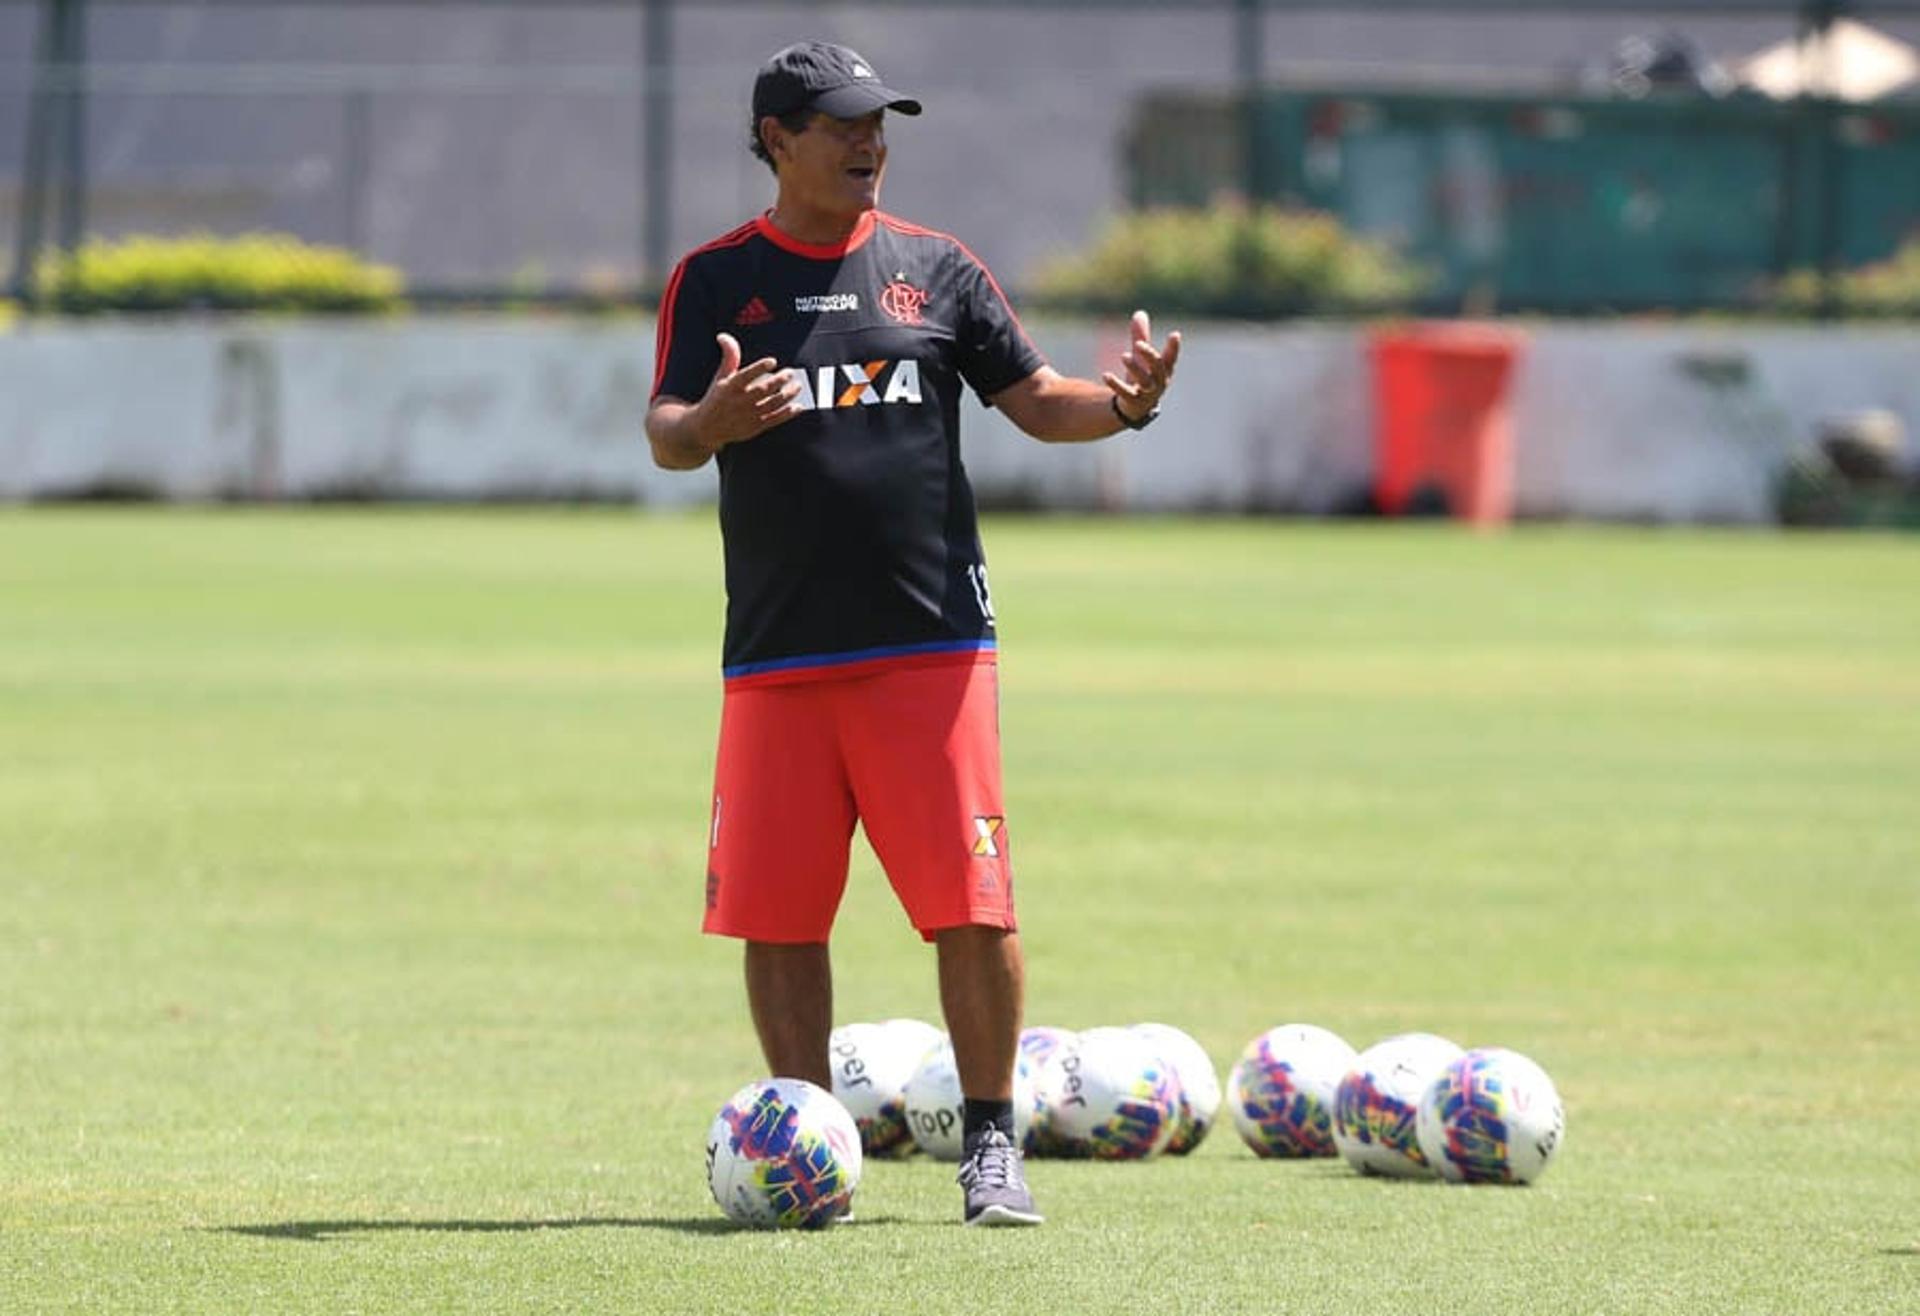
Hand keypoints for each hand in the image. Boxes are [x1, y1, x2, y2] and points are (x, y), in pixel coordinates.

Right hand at [692, 332, 801, 450]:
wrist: (708, 428)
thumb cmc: (716, 398)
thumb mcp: (720, 376)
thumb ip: (729, 356)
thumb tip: (724, 336)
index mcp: (730, 387)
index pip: (746, 376)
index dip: (760, 368)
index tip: (772, 361)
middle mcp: (740, 402)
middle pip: (763, 390)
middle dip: (779, 381)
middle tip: (790, 373)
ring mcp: (749, 416)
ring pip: (772, 404)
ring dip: (787, 395)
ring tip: (797, 386)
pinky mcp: (755, 427)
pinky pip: (774, 420)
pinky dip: (787, 414)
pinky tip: (797, 406)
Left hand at [1102, 310, 1180, 424]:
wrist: (1136, 407)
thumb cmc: (1143, 376)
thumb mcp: (1141, 357)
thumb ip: (1141, 336)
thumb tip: (1139, 313)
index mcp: (1164, 370)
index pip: (1171, 358)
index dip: (1173, 347)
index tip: (1175, 334)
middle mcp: (1159, 382)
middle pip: (1158, 368)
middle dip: (1150, 355)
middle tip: (1138, 344)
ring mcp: (1148, 394)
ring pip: (1144, 381)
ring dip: (1135, 368)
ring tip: (1123, 356)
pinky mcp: (1133, 402)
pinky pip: (1125, 393)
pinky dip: (1116, 384)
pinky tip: (1106, 375)